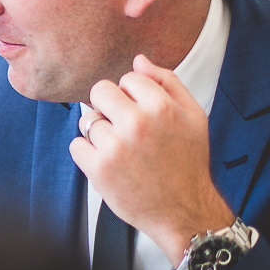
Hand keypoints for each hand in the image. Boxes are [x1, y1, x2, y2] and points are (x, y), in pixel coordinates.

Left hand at [69, 54, 230, 265]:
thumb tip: (139, 60)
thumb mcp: (193, 116)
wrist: (183, 209)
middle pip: (99, 92)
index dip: (132, 95)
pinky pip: (76, 145)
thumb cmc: (187, 162)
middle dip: (109, 107)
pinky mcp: (98, 168)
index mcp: (161, 107)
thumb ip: (167, 82)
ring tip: (123, 151)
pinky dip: (88, 154)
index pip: (127, 77)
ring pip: (87, 120)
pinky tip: (110, 164)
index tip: (142, 113)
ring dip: (100, 133)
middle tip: (125, 129)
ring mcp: (115, 147)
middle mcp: (137, 124)